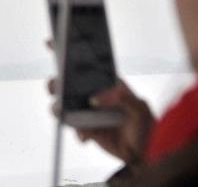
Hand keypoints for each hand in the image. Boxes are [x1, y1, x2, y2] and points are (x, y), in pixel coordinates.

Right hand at [45, 39, 154, 165]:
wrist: (145, 153)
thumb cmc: (145, 126)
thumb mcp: (139, 108)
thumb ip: (121, 99)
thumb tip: (94, 99)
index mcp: (107, 84)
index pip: (86, 65)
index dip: (68, 54)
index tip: (52, 44)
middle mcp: (94, 96)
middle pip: (67, 85)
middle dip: (56, 83)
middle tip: (57, 86)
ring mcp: (88, 113)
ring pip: (64, 105)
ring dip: (59, 107)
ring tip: (62, 110)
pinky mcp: (86, 130)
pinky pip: (74, 129)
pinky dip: (78, 132)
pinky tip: (86, 136)